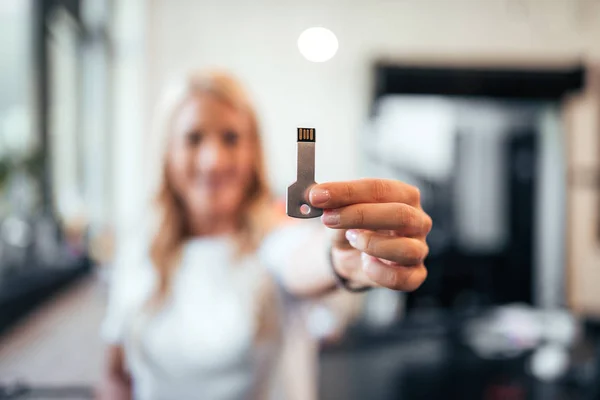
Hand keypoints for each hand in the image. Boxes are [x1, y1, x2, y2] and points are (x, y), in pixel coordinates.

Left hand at [309, 179, 431, 291]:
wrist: (352, 255)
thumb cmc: (351, 225)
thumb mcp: (339, 209)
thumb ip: (331, 202)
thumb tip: (314, 195)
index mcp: (404, 195)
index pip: (380, 189)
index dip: (348, 191)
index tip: (318, 196)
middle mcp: (418, 220)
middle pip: (400, 215)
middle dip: (360, 215)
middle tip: (328, 218)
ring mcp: (419, 249)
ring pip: (407, 249)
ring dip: (373, 244)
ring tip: (352, 239)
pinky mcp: (414, 274)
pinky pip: (404, 278)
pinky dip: (380, 272)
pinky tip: (365, 263)